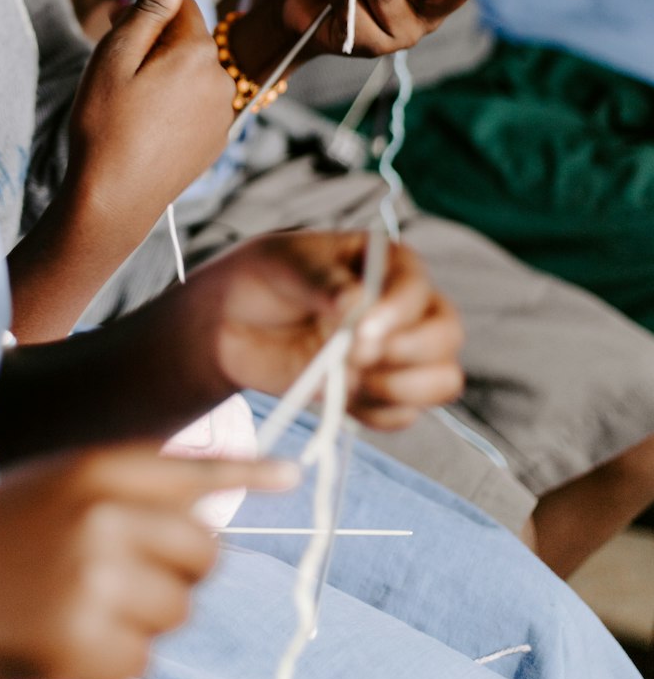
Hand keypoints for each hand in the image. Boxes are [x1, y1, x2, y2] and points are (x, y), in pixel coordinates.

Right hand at [0, 445, 297, 678]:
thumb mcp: (43, 486)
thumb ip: (120, 488)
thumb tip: (202, 503)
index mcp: (90, 468)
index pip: (195, 471)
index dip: (249, 472)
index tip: (294, 475)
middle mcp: (102, 517)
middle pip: (205, 554)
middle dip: (179, 572)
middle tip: (121, 579)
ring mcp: (94, 583)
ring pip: (177, 611)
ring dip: (142, 619)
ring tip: (73, 606)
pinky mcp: (82, 647)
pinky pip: (142, 660)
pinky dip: (112, 660)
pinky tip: (60, 640)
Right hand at [66, 0, 232, 222]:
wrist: (114, 201)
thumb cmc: (105, 126)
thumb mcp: (116, 57)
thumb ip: (148, 9)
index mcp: (198, 53)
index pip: (181, 5)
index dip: (146, 10)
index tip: (114, 25)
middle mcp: (222, 80)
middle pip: (188, 40)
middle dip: (155, 44)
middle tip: (114, 69)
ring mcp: (222, 115)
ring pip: (192, 74)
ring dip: (166, 75)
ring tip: (128, 103)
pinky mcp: (215, 142)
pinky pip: (196, 105)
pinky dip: (174, 106)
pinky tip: (145, 127)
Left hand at [191, 231, 463, 429]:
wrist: (232, 322)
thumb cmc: (264, 277)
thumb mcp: (286, 265)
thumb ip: (324, 282)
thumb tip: (357, 303)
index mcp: (389, 263)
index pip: (419, 289)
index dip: (398, 314)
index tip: (361, 331)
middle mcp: (404, 307)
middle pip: (447, 335)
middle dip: (409, 353)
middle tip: (355, 357)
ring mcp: (396, 352)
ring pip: (443, 379)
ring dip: (403, 389)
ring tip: (352, 380)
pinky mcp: (378, 390)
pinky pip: (406, 414)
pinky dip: (380, 415)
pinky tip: (344, 398)